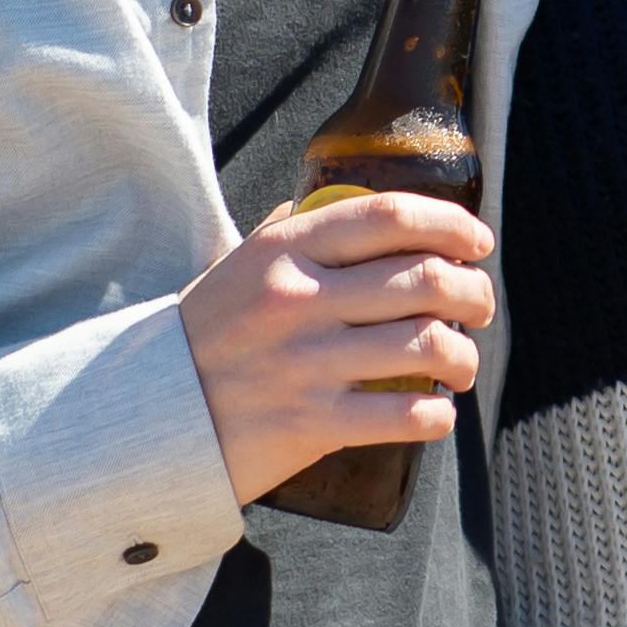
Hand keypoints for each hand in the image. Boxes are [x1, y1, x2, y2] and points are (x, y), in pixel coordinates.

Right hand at [181, 188, 493, 503]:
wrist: (147, 418)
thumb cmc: (201, 340)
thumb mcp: (233, 268)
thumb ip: (284, 234)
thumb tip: (331, 202)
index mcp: (283, 251)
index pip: (390, 217)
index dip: (451, 224)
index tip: (478, 241)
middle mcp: (298, 299)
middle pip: (425, 278)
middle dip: (474, 292)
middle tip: (479, 307)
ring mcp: (308, 363)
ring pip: (429, 345)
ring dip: (465, 355)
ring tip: (462, 363)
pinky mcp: (314, 425)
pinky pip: (408, 414)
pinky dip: (438, 414)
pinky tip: (437, 411)